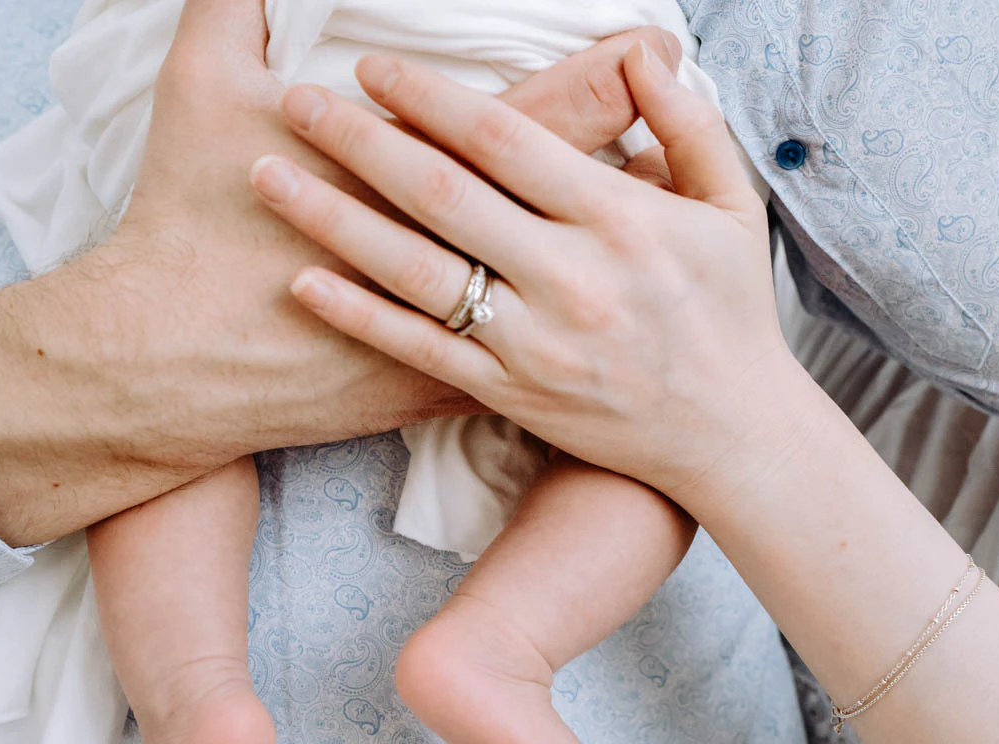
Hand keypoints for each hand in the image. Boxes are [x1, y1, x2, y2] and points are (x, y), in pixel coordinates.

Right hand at [0, 1, 680, 545]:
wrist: (164, 360)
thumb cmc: (183, 222)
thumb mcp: (198, 85)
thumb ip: (231, 4)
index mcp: (421, 174)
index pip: (534, 118)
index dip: (598, 82)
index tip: (646, 48)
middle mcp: (456, 254)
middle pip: (565, 197)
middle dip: (626, 156)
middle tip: (681, 138)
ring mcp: (453, 328)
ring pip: (561, 288)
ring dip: (611, 252)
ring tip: (659, 220)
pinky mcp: (443, 384)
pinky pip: (525, 358)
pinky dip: (566, 332)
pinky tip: (604, 315)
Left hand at [251, 44, 799, 502]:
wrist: (730, 436)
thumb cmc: (731, 315)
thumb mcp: (732, 207)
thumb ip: (688, 125)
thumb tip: (646, 53)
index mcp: (619, 219)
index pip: (503, 140)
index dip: (428, 96)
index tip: (371, 66)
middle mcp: (569, 278)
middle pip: (441, 194)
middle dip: (358, 140)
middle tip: (293, 101)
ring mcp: (533, 342)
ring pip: (414, 270)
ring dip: (332, 218)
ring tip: (266, 175)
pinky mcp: (510, 393)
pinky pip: (419, 349)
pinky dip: (358, 316)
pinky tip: (302, 281)